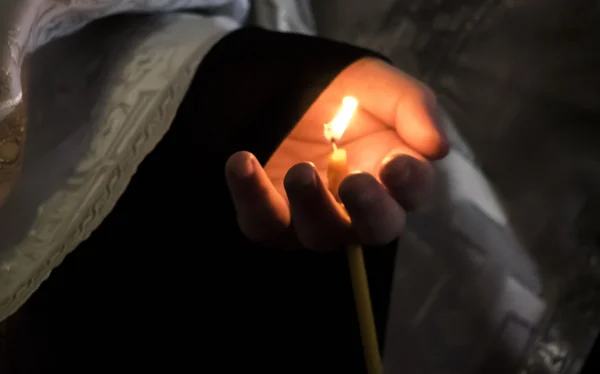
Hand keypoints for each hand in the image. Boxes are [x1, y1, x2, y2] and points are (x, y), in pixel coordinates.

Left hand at [225, 58, 447, 249]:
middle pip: (374, 229)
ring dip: (312, 207)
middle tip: (354, 184)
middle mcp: (356, 206)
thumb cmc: (337, 90)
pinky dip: (252, 196)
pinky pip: (262, 224)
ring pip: (320, 235)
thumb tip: (438, 147)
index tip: (395, 164)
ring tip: (301, 172)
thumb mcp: (375, 84)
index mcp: (390, 174)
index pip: (412, 191)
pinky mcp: (270, 218)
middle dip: (369, 212)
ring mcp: (313, 216)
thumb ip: (411, 106)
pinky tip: (243, 162)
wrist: (280, 86)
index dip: (408, 183)